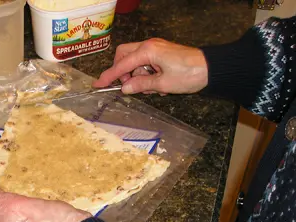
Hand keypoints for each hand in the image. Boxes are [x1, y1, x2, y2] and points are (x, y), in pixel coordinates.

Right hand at [93, 38, 207, 94]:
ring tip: (153, 88)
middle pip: (124, 56)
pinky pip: (146, 63)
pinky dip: (147, 74)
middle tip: (131, 86)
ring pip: (134, 60)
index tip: (98, 85)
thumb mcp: (162, 84)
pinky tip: (159, 85)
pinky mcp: (161, 53)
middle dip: (123, 72)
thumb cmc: (189, 74)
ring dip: (138, 76)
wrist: (211, 68)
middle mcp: (149, 46)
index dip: (109, 76)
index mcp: (147, 51)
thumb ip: (140, 85)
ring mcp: (156, 48)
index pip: (121, 65)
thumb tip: (124, 88)